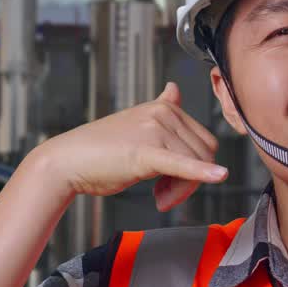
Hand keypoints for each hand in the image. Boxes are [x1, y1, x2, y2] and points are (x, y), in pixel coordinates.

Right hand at [40, 81, 226, 210]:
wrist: (68, 161)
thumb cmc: (101, 149)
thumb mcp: (137, 123)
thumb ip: (162, 108)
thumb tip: (175, 88)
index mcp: (165, 107)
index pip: (204, 141)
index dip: (196, 167)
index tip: (172, 183)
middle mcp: (163, 114)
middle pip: (204, 154)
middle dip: (189, 181)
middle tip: (164, 197)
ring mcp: (155, 130)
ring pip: (195, 166)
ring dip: (179, 190)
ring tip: (158, 197)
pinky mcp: (146, 152)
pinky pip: (182, 165)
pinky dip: (201, 173)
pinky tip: (218, 176)